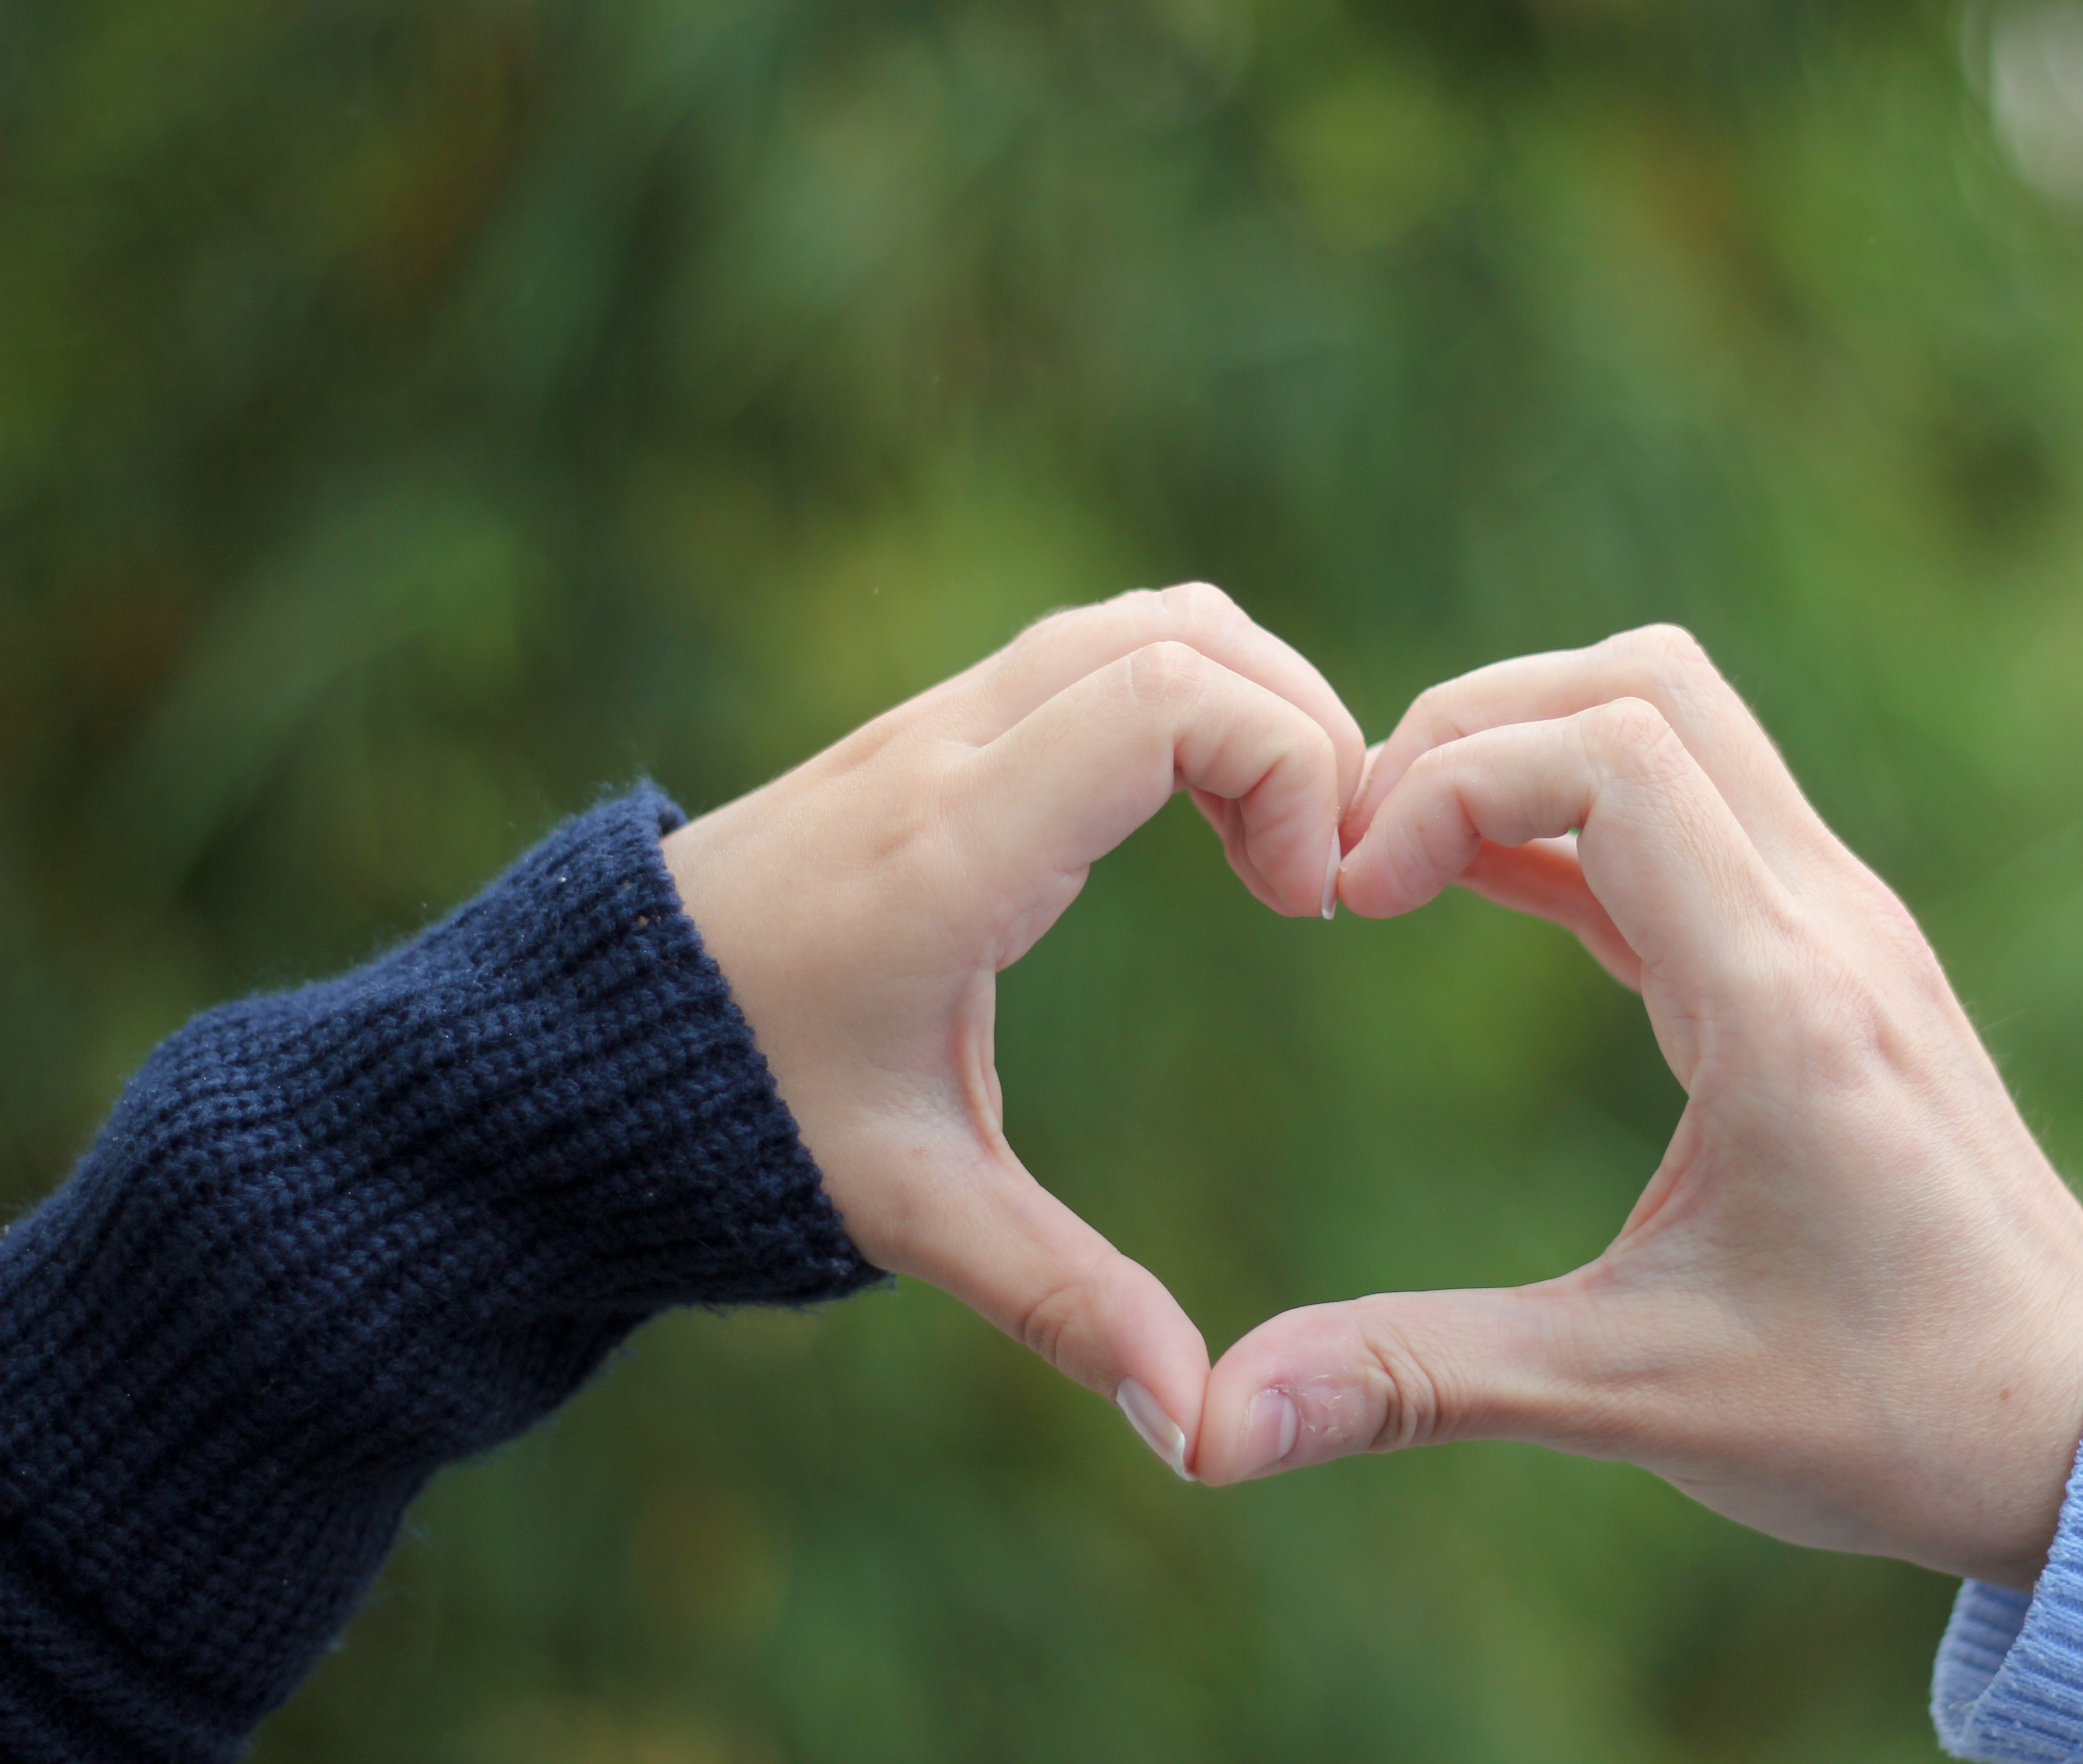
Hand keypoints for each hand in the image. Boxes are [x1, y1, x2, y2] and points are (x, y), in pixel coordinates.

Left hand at [660, 585, 1362, 1476]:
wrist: (556, 1048)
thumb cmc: (728, 1122)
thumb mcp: (911, 1212)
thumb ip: (1065, 1302)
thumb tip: (1200, 1427)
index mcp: (949, 854)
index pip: (1166, 700)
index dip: (1288, 770)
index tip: (1308, 904)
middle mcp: (938, 759)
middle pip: (1177, 632)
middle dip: (1300, 724)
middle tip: (1327, 867)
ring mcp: (920, 730)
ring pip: (1134, 622)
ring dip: (1243, 697)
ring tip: (1281, 838)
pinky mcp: (916, 739)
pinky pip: (1085, 656)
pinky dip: (1179, 699)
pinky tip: (1199, 819)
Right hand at [1192, 626, 2082, 1589]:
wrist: (2080, 1422)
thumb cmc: (1886, 1415)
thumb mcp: (1636, 1400)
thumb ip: (1420, 1381)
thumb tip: (1216, 1433)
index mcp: (1782, 1005)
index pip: (1610, 756)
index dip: (1448, 784)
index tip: (1355, 898)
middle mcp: (1828, 923)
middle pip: (1642, 685)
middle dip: (1471, 727)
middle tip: (1360, 852)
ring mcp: (1844, 921)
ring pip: (1677, 719)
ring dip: (1526, 749)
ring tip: (1403, 862)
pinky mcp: (1833, 948)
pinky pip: (1693, 808)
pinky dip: (1574, 811)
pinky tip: (1480, 889)